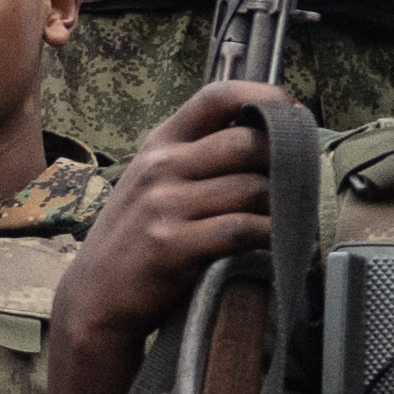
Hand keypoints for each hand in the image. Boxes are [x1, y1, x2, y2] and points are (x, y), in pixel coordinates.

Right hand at [61, 79, 284, 356]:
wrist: (94, 297)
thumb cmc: (133, 239)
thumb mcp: (150, 182)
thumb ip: (192, 157)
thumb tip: (260, 138)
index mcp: (159, 143)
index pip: (217, 97)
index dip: (263, 97)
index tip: (292, 111)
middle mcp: (161, 166)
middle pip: (246, 142)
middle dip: (284, 160)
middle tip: (299, 180)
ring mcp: (165, 205)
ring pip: (251, 188)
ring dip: (280, 205)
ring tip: (288, 217)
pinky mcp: (173, 245)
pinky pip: (241, 229)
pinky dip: (268, 235)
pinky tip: (275, 242)